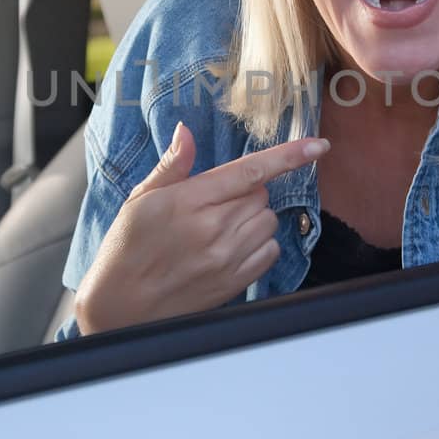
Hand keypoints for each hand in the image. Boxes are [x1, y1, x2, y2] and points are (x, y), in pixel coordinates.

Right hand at [74, 123, 328, 333]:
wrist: (121, 307)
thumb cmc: (126, 249)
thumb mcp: (140, 200)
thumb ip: (172, 166)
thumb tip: (186, 131)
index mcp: (189, 201)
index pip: (250, 171)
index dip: (288, 156)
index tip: (318, 146)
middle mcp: (213, 229)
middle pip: (261, 194)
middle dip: (244, 192)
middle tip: (212, 205)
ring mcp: (227, 258)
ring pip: (268, 220)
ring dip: (253, 217)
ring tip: (218, 228)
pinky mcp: (235, 282)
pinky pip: (271, 251)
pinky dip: (259, 244)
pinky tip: (230, 247)